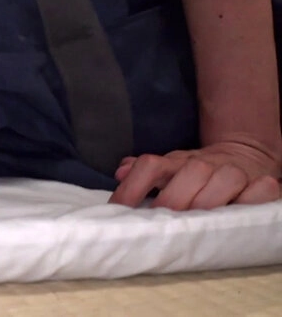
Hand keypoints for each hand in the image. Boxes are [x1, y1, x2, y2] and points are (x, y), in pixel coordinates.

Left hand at [109, 142, 280, 209]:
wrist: (243, 155)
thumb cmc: (196, 173)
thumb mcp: (168, 168)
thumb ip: (143, 173)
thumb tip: (120, 172)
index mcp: (176, 162)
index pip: (151, 165)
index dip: (133, 186)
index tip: (119, 209)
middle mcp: (205, 165)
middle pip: (190, 173)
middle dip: (174, 199)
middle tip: (161, 224)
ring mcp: (235, 172)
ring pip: (225, 179)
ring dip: (210, 203)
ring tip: (196, 226)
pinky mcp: (262, 183)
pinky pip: (262, 189)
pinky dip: (254, 199)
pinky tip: (240, 213)